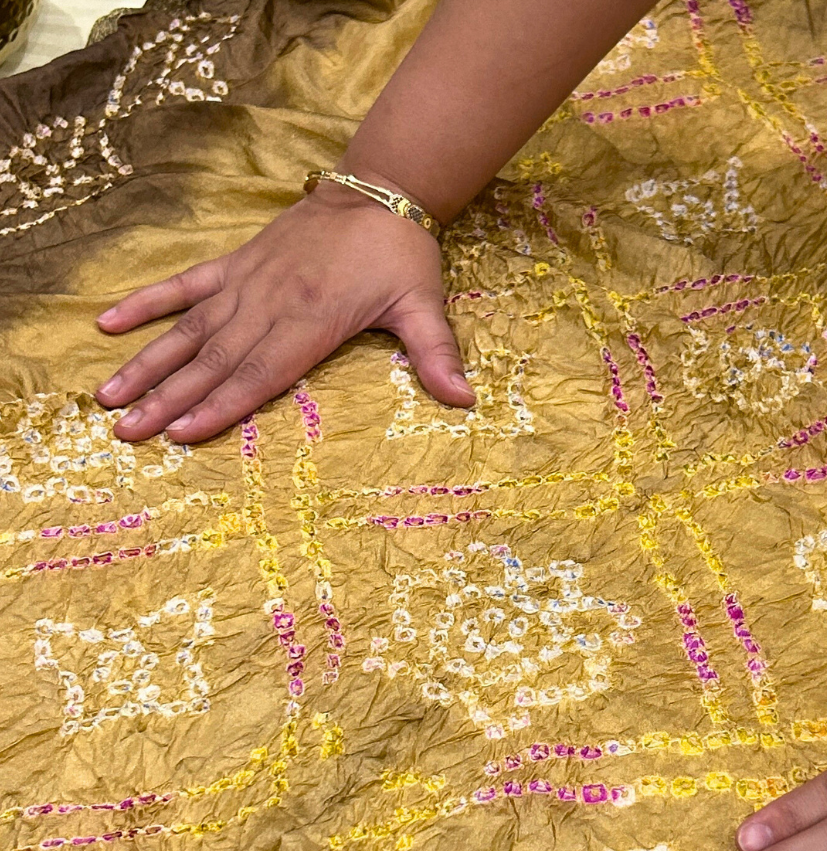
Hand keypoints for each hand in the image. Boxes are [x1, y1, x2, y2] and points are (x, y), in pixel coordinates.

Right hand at [94, 182, 473, 441]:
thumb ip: (437, 356)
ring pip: (188, 329)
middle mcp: (269, 303)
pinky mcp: (236, 263)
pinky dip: (146, 303)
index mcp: (310, 321)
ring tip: (108, 396)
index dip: (219, 405)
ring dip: (147, 364)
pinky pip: (183, 285)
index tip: (180, 433)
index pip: (258, 373)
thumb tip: (466, 401)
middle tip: (125, 432)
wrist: (380, 187)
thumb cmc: (401, 255)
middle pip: (211, 360)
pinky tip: (107, 323)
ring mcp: (246, 282)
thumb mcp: (424, 306)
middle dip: (167, 399)